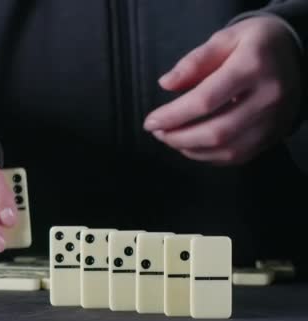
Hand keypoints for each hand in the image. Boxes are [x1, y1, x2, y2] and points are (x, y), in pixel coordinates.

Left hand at [144, 16, 301, 164]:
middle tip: (157, 132)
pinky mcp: (273, 136)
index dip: (173, 115)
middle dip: (178, 137)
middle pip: (216, 131)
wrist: (296, 55)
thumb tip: (166, 84)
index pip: (205, 100)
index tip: (150, 121)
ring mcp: (273, 121)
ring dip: (190, 149)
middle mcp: (267, 97)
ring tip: (170, 138)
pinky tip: (191, 146)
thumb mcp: (225, 39)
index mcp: (252, 67)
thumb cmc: (254, 44)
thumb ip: (194, 61)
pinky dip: (208, 156)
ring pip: (226, 150)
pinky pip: (237, 156)